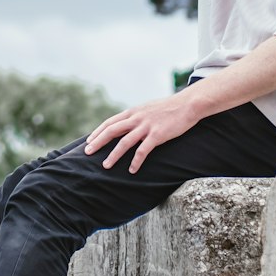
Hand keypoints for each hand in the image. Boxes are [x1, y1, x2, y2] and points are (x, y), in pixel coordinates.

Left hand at [84, 94, 200, 172]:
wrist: (187, 104)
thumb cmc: (169, 108)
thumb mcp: (148, 108)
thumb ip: (136, 116)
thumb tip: (126, 125)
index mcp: (133, 112)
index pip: (110, 122)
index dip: (98, 132)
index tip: (88, 142)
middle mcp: (137, 118)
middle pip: (111, 130)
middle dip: (98, 142)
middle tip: (87, 153)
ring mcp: (146, 126)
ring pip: (124, 142)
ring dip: (113, 155)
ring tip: (105, 166)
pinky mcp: (157, 135)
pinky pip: (143, 150)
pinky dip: (136, 161)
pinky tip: (132, 170)